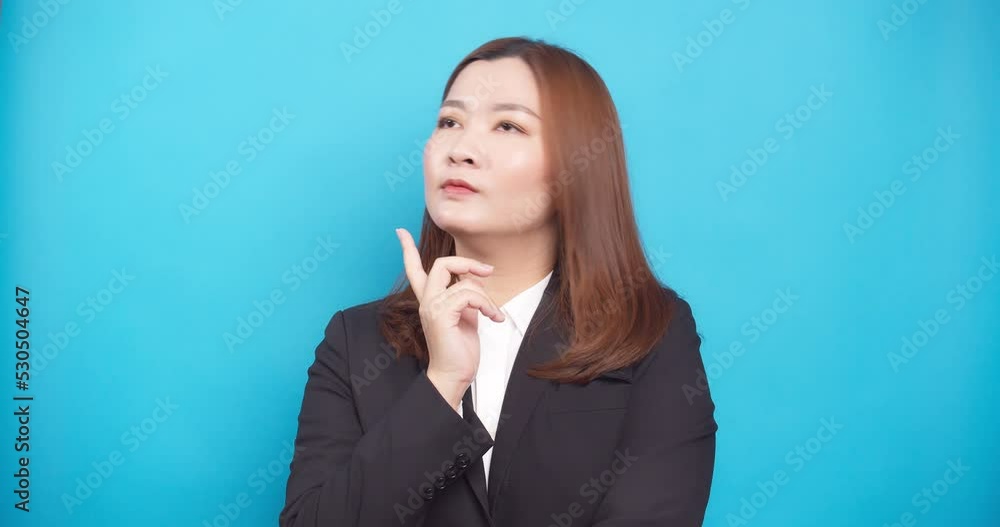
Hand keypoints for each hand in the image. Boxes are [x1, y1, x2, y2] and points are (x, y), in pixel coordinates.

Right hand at [396, 227, 504, 410]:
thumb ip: (466, 296)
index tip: (400, 232)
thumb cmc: (460, 350)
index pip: (414, 270)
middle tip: (487, 271)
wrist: (454, 375)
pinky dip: (487, 305)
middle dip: (467, 262)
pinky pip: (469, 295)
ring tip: (494, 314)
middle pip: (441, 264)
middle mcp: (426, 301)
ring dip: (486, 298)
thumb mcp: (466, 316)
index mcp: (430, 300)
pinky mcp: (440, 314)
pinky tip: (493, 318)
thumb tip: (475, 280)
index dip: (407, 250)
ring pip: (464, 282)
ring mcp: (431, 307)